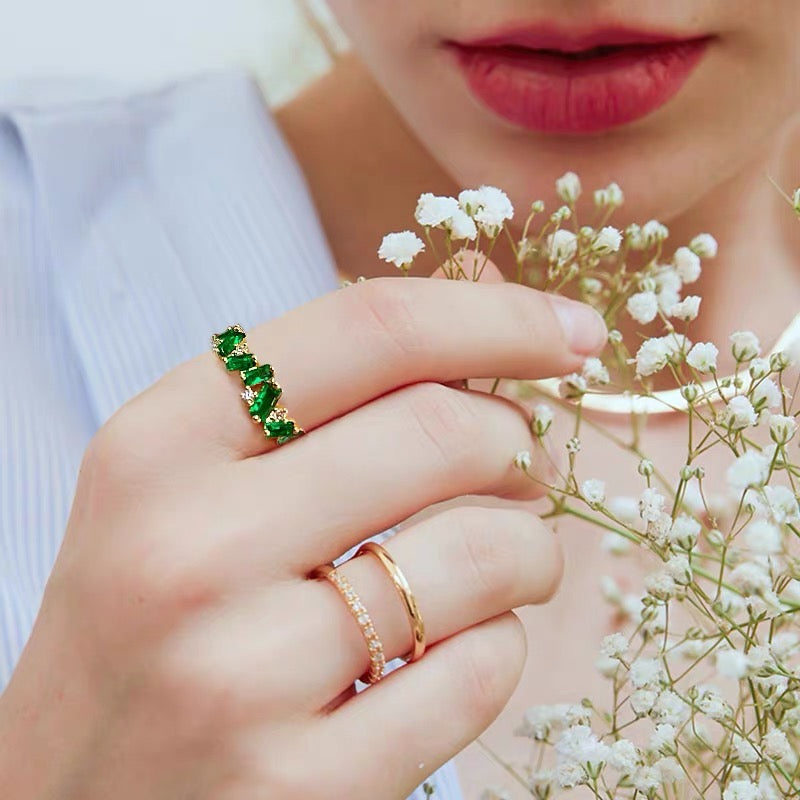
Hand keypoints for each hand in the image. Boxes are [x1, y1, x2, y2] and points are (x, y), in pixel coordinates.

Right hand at [0, 270, 605, 798]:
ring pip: (489, 554)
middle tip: (517, 463)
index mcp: (157, 446)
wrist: (70, 786)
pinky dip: (500, 642)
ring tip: (499, 560)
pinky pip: (483, 672)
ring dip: (529, 546)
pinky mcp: (302, 787)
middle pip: (446, 433)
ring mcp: (242, 676)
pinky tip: (455, 645)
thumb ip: (320, 391)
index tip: (572, 332)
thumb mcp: (188, 478)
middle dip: (518, 441)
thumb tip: (484, 302)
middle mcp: (189, 549)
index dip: (496, 317)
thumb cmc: (146, 610)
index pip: (369, 333)